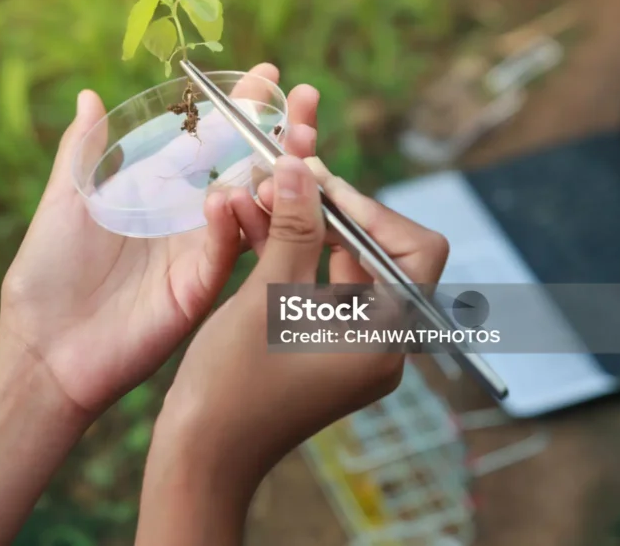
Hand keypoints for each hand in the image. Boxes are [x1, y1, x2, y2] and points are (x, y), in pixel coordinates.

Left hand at [0, 64, 321, 419]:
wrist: (43, 346)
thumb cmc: (45, 273)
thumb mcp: (64, 201)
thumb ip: (83, 151)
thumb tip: (88, 96)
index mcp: (157, 192)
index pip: (208, 141)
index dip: (238, 109)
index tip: (268, 75)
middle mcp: (186, 219)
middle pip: (243, 168)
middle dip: (276, 133)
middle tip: (304, 98)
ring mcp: (196, 253)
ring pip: (250, 208)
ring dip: (275, 174)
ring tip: (294, 140)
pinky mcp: (196, 289)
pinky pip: (224, 252)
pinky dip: (231, 224)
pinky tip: (228, 197)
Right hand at [136, 139, 448, 544]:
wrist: (204, 452)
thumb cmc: (234, 382)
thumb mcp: (266, 294)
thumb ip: (294, 226)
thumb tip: (301, 168)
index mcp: (386, 336)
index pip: (415, 249)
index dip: (371, 208)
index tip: (321, 182)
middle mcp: (384, 345)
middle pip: (382, 255)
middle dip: (334, 213)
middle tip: (288, 180)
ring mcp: (357, 350)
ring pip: (349, 269)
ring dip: (312, 231)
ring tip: (266, 199)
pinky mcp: (330, 352)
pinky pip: (327, 292)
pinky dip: (301, 259)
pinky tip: (262, 231)